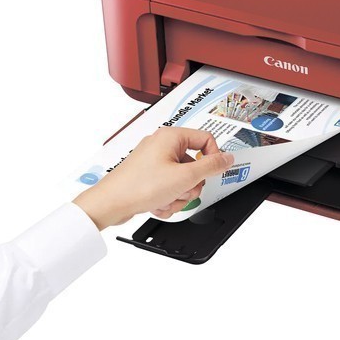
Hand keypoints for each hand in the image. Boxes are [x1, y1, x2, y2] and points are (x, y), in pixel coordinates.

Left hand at [73, 127, 233, 229]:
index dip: (213, 158)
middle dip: (192, 184)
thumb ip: (211, 166)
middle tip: (183, 190)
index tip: (213, 173)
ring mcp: (155, 161)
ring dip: (179, 194)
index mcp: (171, 136)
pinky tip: (158, 203)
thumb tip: (227, 158)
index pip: (206, 139)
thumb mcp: (184, 177)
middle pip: (195, 163)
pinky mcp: (149, 175)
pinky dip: (168, 198)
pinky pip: (170, 186)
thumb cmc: (139, 185)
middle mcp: (162, 145)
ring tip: (166, 199)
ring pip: (183, 179)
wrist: (111, 203)